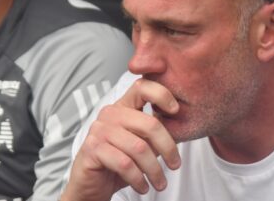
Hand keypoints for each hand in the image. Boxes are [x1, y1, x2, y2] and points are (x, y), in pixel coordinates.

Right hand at [61, 78, 181, 200]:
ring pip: (139, 148)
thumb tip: (182, 124)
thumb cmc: (120, 162)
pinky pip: (124, 164)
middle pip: (149, 124)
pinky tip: (143, 187)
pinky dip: (138, 179)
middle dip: (168, 148)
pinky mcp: (92, 149)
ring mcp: (99, 130)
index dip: (162, 94)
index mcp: (123, 106)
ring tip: (160, 183)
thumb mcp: (142, 143)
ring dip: (154, 170)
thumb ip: (156, 132)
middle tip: (176, 165)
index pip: (143, 87)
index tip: (176, 110)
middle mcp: (110, 113)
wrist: (91, 185)